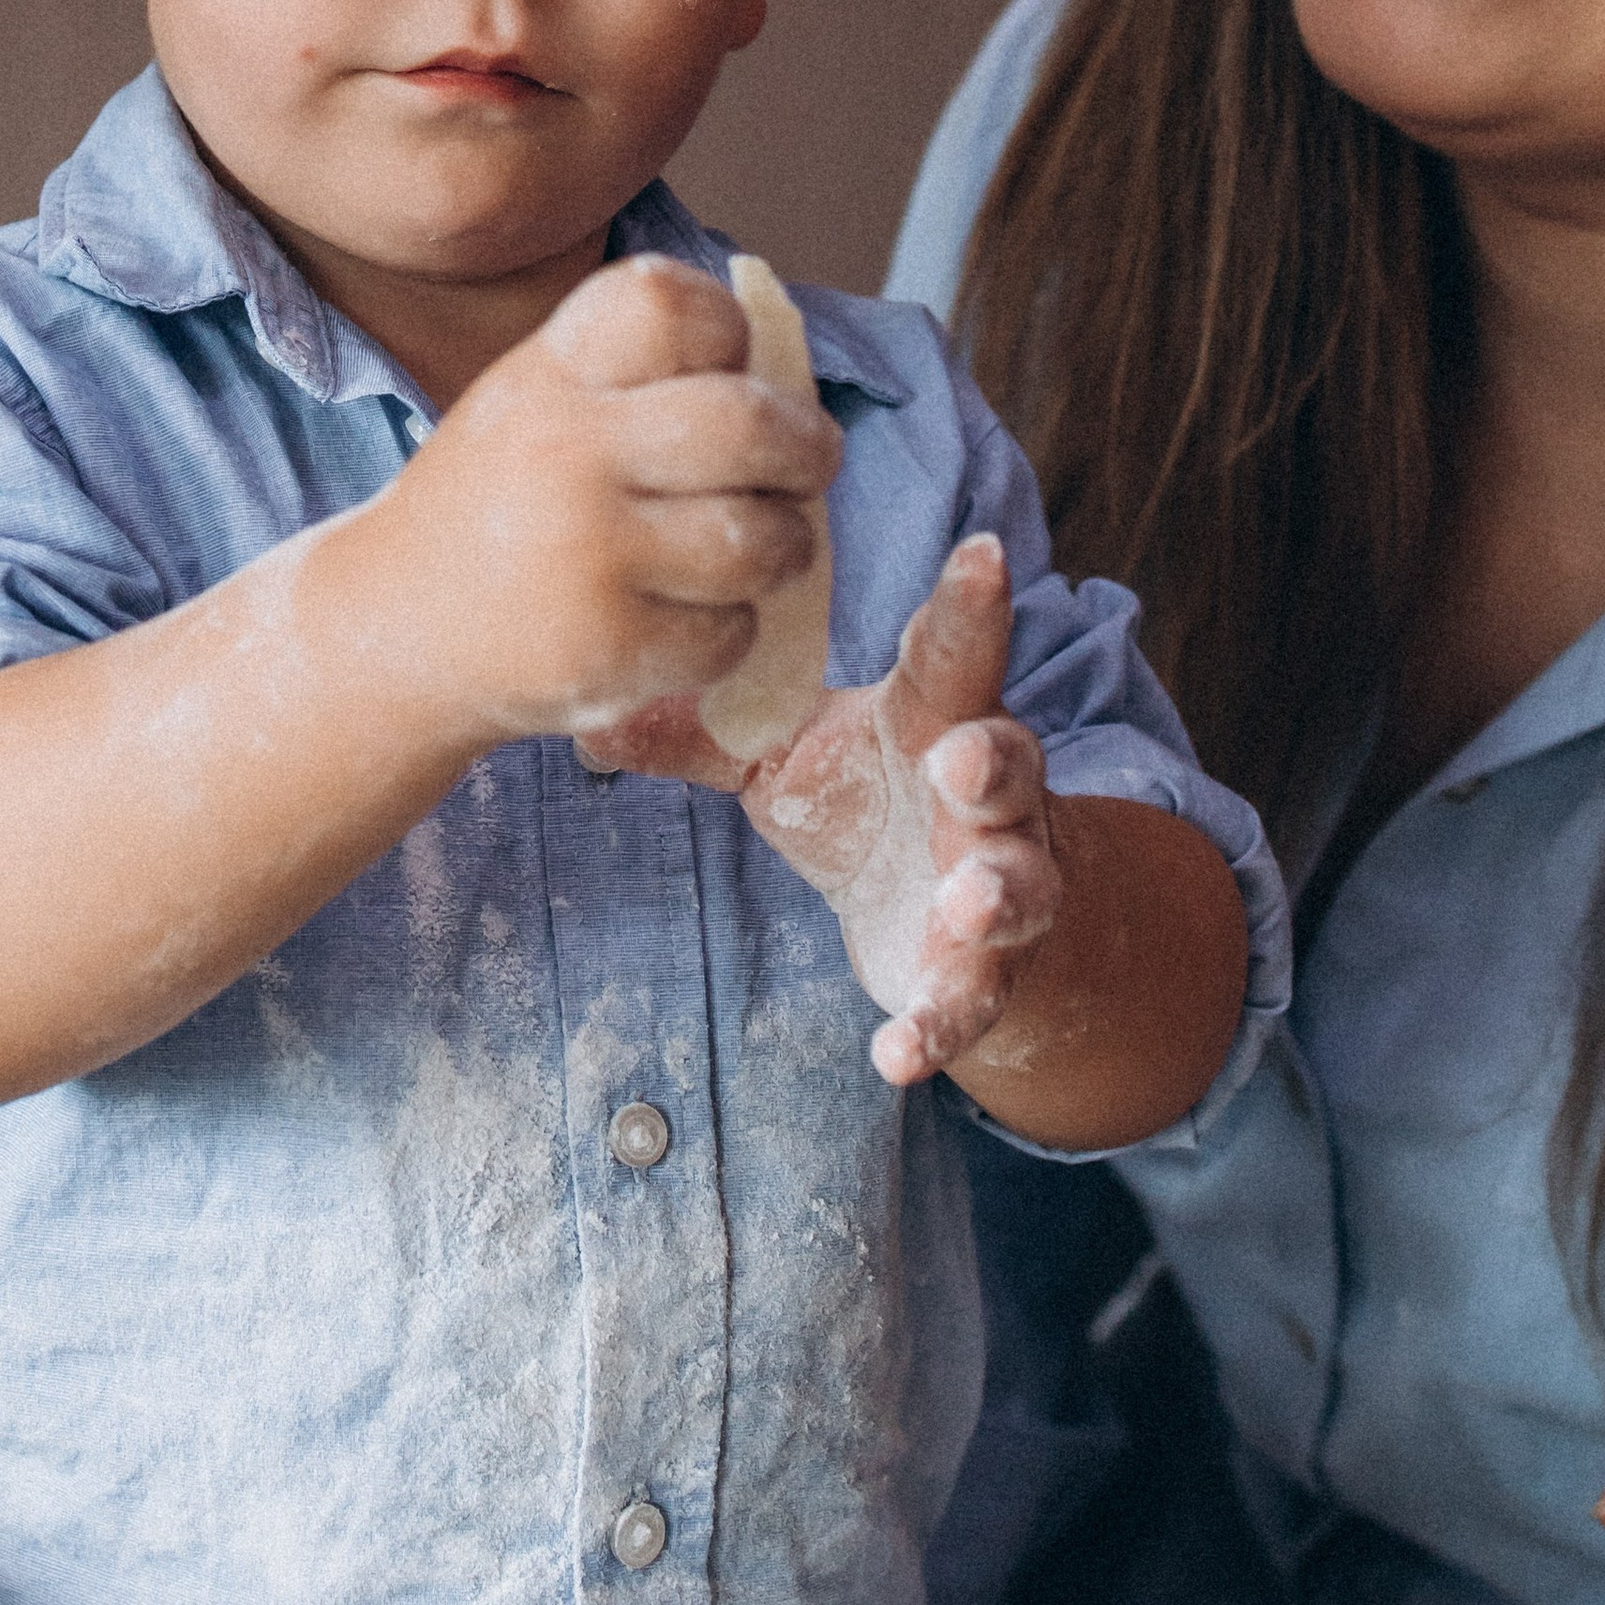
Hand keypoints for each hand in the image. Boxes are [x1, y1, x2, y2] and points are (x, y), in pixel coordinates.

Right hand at [406, 255, 841, 748]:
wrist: (392, 635)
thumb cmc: (498, 506)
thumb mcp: (536, 407)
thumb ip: (639, 382)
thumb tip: (793, 382)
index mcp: (547, 376)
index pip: (670, 304)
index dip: (725, 330)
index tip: (726, 367)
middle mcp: (563, 454)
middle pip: (746, 421)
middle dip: (806, 446)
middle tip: (810, 462)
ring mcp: (586, 557)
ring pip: (758, 538)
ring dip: (785, 545)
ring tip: (763, 548)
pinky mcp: (607, 650)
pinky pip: (730, 631)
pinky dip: (731, 629)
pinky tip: (691, 618)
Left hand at [580, 531, 1060, 1085]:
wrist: (956, 910)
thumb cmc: (864, 796)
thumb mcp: (782, 758)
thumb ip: (699, 736)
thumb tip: (585, 712)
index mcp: (931, 718)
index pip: (954, 653)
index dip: (971, 604)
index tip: (982, 549)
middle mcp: (983, 793)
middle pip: (1009, 762)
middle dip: (993, 762)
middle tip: (958, 761)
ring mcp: (998, 880)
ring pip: (1018, 882)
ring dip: (996, 895)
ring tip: (966, 906)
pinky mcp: (984, 970)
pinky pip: (972, 999)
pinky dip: (938, 1025)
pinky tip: (898, 1054)